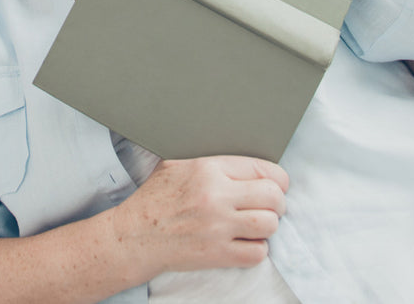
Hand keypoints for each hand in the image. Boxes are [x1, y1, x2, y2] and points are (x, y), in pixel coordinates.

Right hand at [112, 156, 287, 275]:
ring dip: (268, 226)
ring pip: (270, 224)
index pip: (262, 168)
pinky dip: (257, 249)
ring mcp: (218, 227)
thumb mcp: (177, 164)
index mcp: (208, 168)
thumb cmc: (156, 198)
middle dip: (278, 202)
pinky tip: (246, 242)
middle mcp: (217, 196)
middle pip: (273, 196)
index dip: (277, 178)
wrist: (136, 235)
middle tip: (271, 206)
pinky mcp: (218, 254)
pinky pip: (257, 253)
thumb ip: (210, 160)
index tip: (277, 185)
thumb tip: (240, 160)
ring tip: (258, 224)